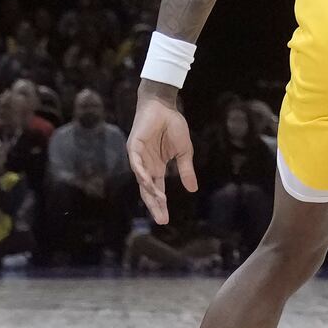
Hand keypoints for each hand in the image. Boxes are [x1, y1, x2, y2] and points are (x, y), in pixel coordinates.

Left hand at [127, 90, 196, 224]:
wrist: (164, 107)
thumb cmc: (173, 126)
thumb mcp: (184, 152)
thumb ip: (186, 170)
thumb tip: (193, 189)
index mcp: (157, 167)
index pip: (157, 191)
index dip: (161, 205)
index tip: (165, 220)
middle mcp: (146, 166)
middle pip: (148, 190)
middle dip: (154, 205)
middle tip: (161, 220)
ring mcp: (138, 157)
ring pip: (142, 180)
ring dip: (150, 192)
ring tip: (160, 202)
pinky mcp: (134, 147)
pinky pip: (136, 164)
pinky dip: (141, 174)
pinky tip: (148, 183)